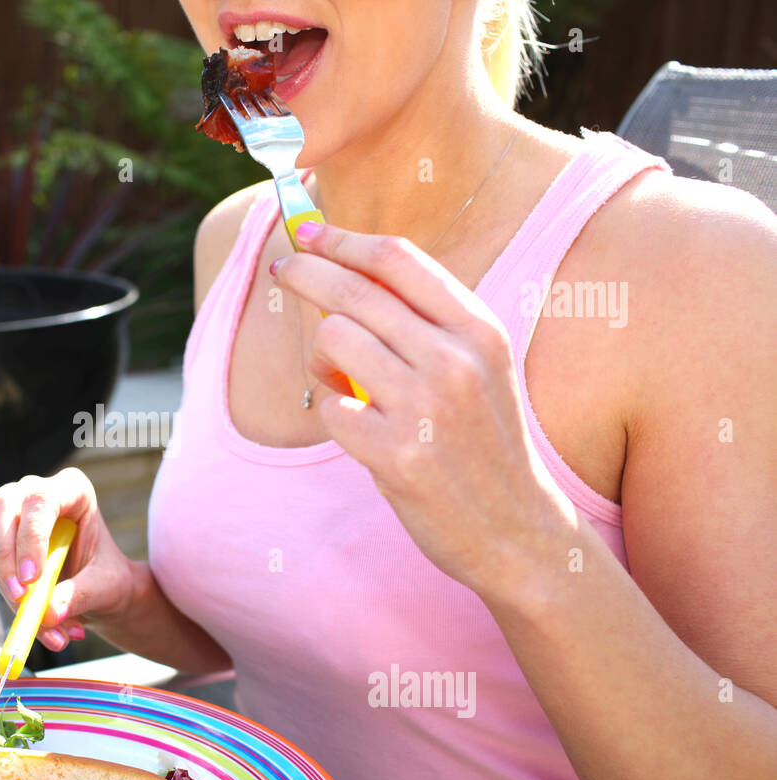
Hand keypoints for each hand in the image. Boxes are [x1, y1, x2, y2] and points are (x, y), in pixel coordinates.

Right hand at [0, 467, 136, 651]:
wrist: (103, 592)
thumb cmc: (110, 578)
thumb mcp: (106, 588)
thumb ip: (80, 595)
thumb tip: (48, 613)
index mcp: (73, 490)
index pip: (40, 501)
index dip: (30, 537)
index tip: (31, 578)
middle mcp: (38, 495)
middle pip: (0, 509)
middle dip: (4, 557)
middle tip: (21, 599)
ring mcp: (16, 516)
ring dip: (12, 592)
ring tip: (50, 630)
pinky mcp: (4, 544)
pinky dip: (13, 603)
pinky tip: (42, 626)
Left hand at [271, 221, 573, 599]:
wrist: (517, 529)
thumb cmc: (484, 440)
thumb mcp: (480, 366)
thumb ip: (426, 321)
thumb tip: (345, 270)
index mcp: (478, 329)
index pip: (398, 259)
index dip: (343, 239)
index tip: (308, 230)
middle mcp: (455, 360)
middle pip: (354, 290)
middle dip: (304, 271)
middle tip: (282, 269)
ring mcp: (426, 407)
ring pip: (332, 340)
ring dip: (321, 357)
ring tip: (340, 380)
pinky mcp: (397, 455)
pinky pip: (331, 407)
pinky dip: (334, 412)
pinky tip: (358, 428)